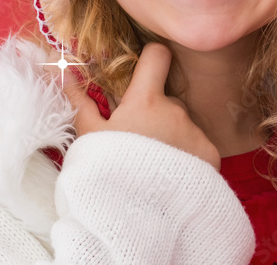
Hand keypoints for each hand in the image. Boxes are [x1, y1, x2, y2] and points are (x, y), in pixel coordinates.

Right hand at [61, 42, 220, 169]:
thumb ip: (81, 102)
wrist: (133, 219)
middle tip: (136, 144)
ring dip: (169, 137)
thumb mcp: (88, 138)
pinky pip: (198, 145)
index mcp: (146, 100)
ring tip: (151, 166)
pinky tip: (170, 176)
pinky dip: (187, 156)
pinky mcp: (210, 155)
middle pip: (166, 100)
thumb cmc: (106, 173)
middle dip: (153, 115)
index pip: (158, 56)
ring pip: (182, 124)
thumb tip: (65, 74)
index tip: (144, 73)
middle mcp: (176, 110)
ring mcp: (195, 132)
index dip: (151, 60)